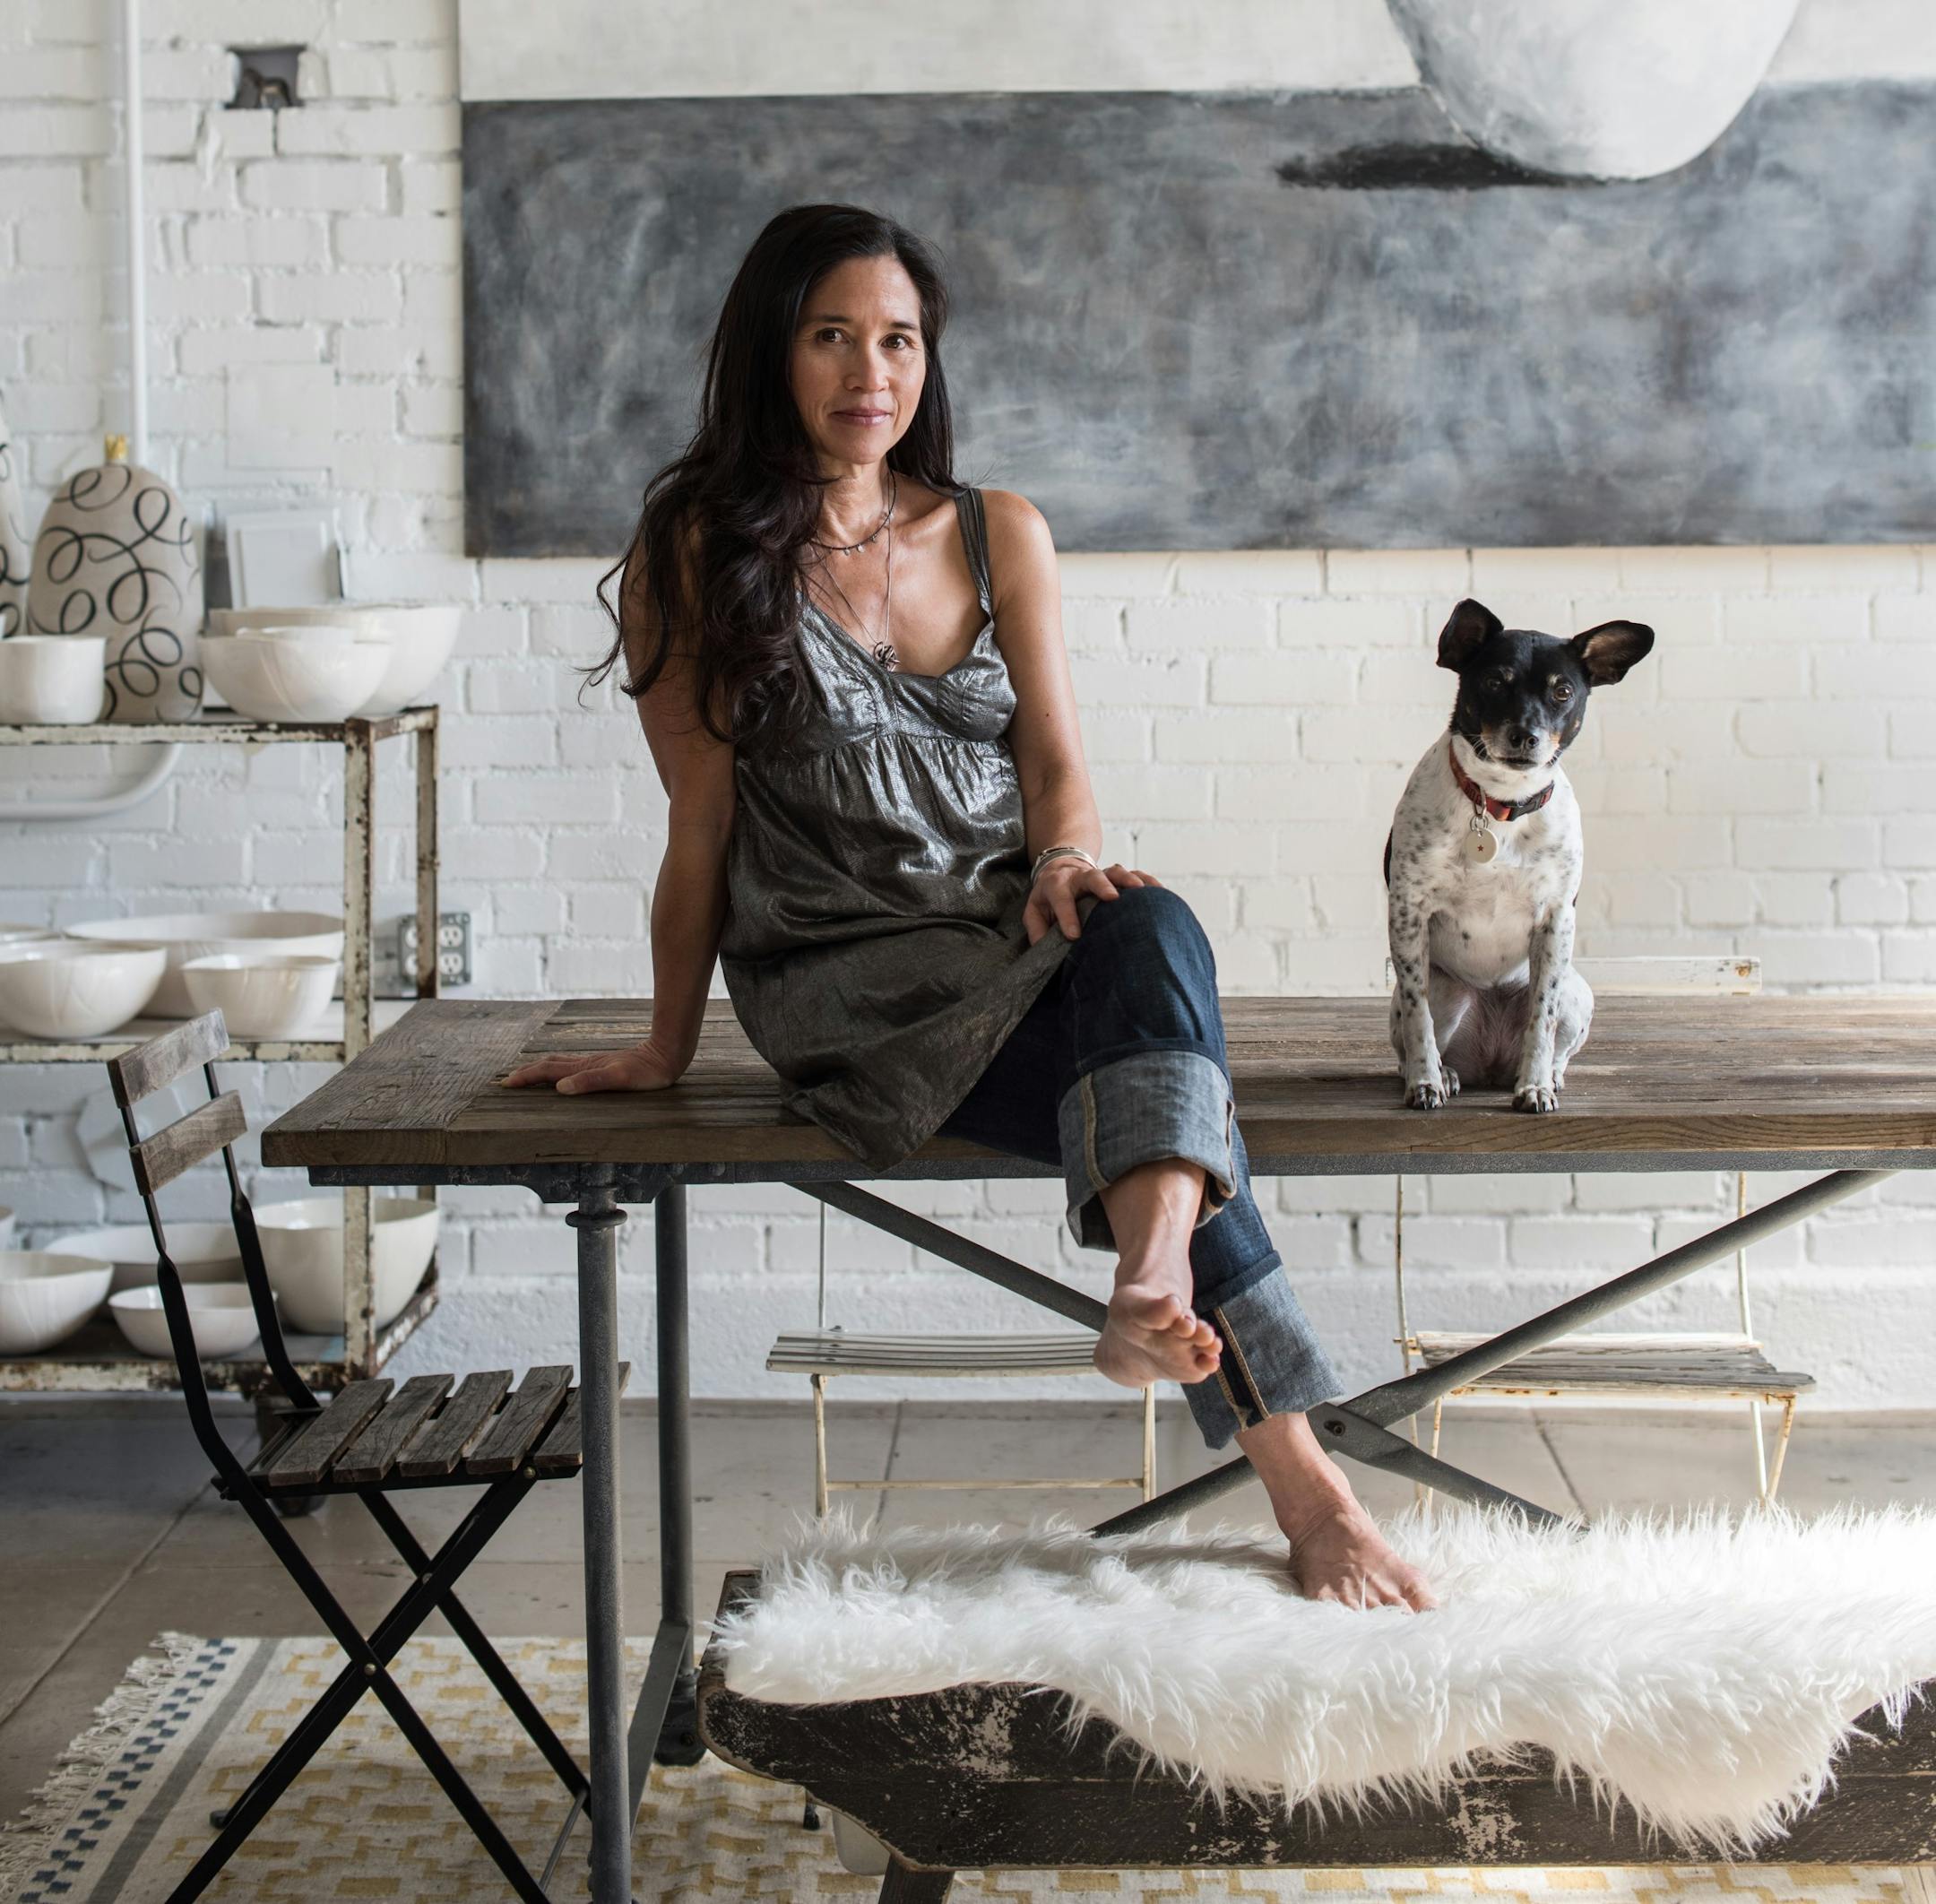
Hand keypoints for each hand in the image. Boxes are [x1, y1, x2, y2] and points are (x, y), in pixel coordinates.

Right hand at [500, 1038, 684, 1094]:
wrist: (666, 1055)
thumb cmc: (646, 1072)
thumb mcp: (619, 1080)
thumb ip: (590, 1081)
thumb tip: (560, 1087)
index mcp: (585, 1068)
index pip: (548, 1071)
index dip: (526, 1077)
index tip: (507, 1083)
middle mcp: (586, 1064)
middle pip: (549, 1066)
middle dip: (527, 1073)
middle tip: (507, 1081)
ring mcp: (594, 1064)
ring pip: (559, 1065)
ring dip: (540, 1070)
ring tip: (526, 1076)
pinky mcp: (604, 1066)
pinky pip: (572, 1067)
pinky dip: (558, 1070)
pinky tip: (562, 1075)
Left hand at [1023, 858, 1161, 944]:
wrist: (1060, 868)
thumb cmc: (1048, 897)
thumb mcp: (1034, 911)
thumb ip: (1037, 930)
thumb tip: (1045, 954)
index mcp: (1057, 885)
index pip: (1061, 898)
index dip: (1067, 916)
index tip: (1074, 936)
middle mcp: (1079, 877)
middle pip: (1091, 876)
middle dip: (1101, 886)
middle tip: (1112, 898)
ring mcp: (1100, 874)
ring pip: (1115, 871)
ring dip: (1128, 879)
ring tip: (1140, 890)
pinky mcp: (1116, 876)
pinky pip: (1134, 874)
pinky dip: (1147, 881)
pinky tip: (1159, 892)